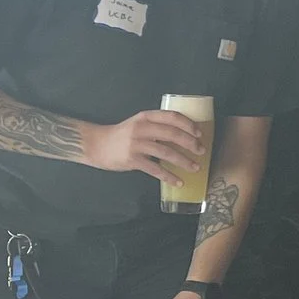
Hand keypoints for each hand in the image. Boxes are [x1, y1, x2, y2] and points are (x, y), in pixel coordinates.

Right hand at [86, 109, 204, 184]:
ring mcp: (136, 144)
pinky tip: (178, 181)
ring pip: (166, 152)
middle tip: (201, 151)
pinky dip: (169, 176)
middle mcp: (141, 128)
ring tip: (195, 168)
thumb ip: (157, 127)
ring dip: (184, 161)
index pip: (171, 116)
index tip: (199, 133)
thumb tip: (184, 136)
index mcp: (146, 117)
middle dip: (190, 144)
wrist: (97, 145)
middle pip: (172, 134)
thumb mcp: (139, 124)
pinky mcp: (132, 160)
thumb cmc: (122, 135)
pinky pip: (155, 169)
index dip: (188, 124)